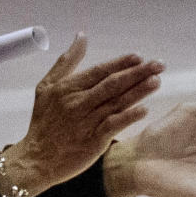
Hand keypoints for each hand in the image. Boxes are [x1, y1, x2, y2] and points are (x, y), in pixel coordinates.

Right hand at [2, 35, 162, 195]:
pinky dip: (128, 117)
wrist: (36, 159)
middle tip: (159, 64)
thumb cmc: (42, 123)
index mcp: (69, 88)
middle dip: (138, 73)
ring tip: (157, 81)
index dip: (121, 63)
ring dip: (139, 91)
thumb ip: (66, 61)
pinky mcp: (93, 141)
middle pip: (112, 84)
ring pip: (116, 103)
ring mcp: (86, 122)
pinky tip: (144, 110)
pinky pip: (113, 126)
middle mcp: (78, 103)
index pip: (99, 71)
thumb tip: (81, 36)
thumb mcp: (46, 87)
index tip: (139, 57)